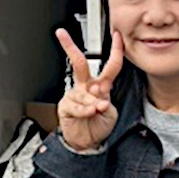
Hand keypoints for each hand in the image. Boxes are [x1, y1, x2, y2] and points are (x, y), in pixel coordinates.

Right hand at [55, 28, 123, 151]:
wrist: (87, 143)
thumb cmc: (99, 126)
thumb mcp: (110, 114)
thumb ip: (106, 102)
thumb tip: (97, 95)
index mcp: (101, 86)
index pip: (111, 65)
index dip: (116, 50)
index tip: (116, 36)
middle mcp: (87, 87)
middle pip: (80, 63)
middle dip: (70, 46)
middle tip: (62, 34)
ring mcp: (75, 95)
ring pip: (84, 92)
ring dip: (93, 103)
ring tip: (96, 111)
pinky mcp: (66, 105)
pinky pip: (76, 105)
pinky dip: (85, 110)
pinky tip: (88, 113)